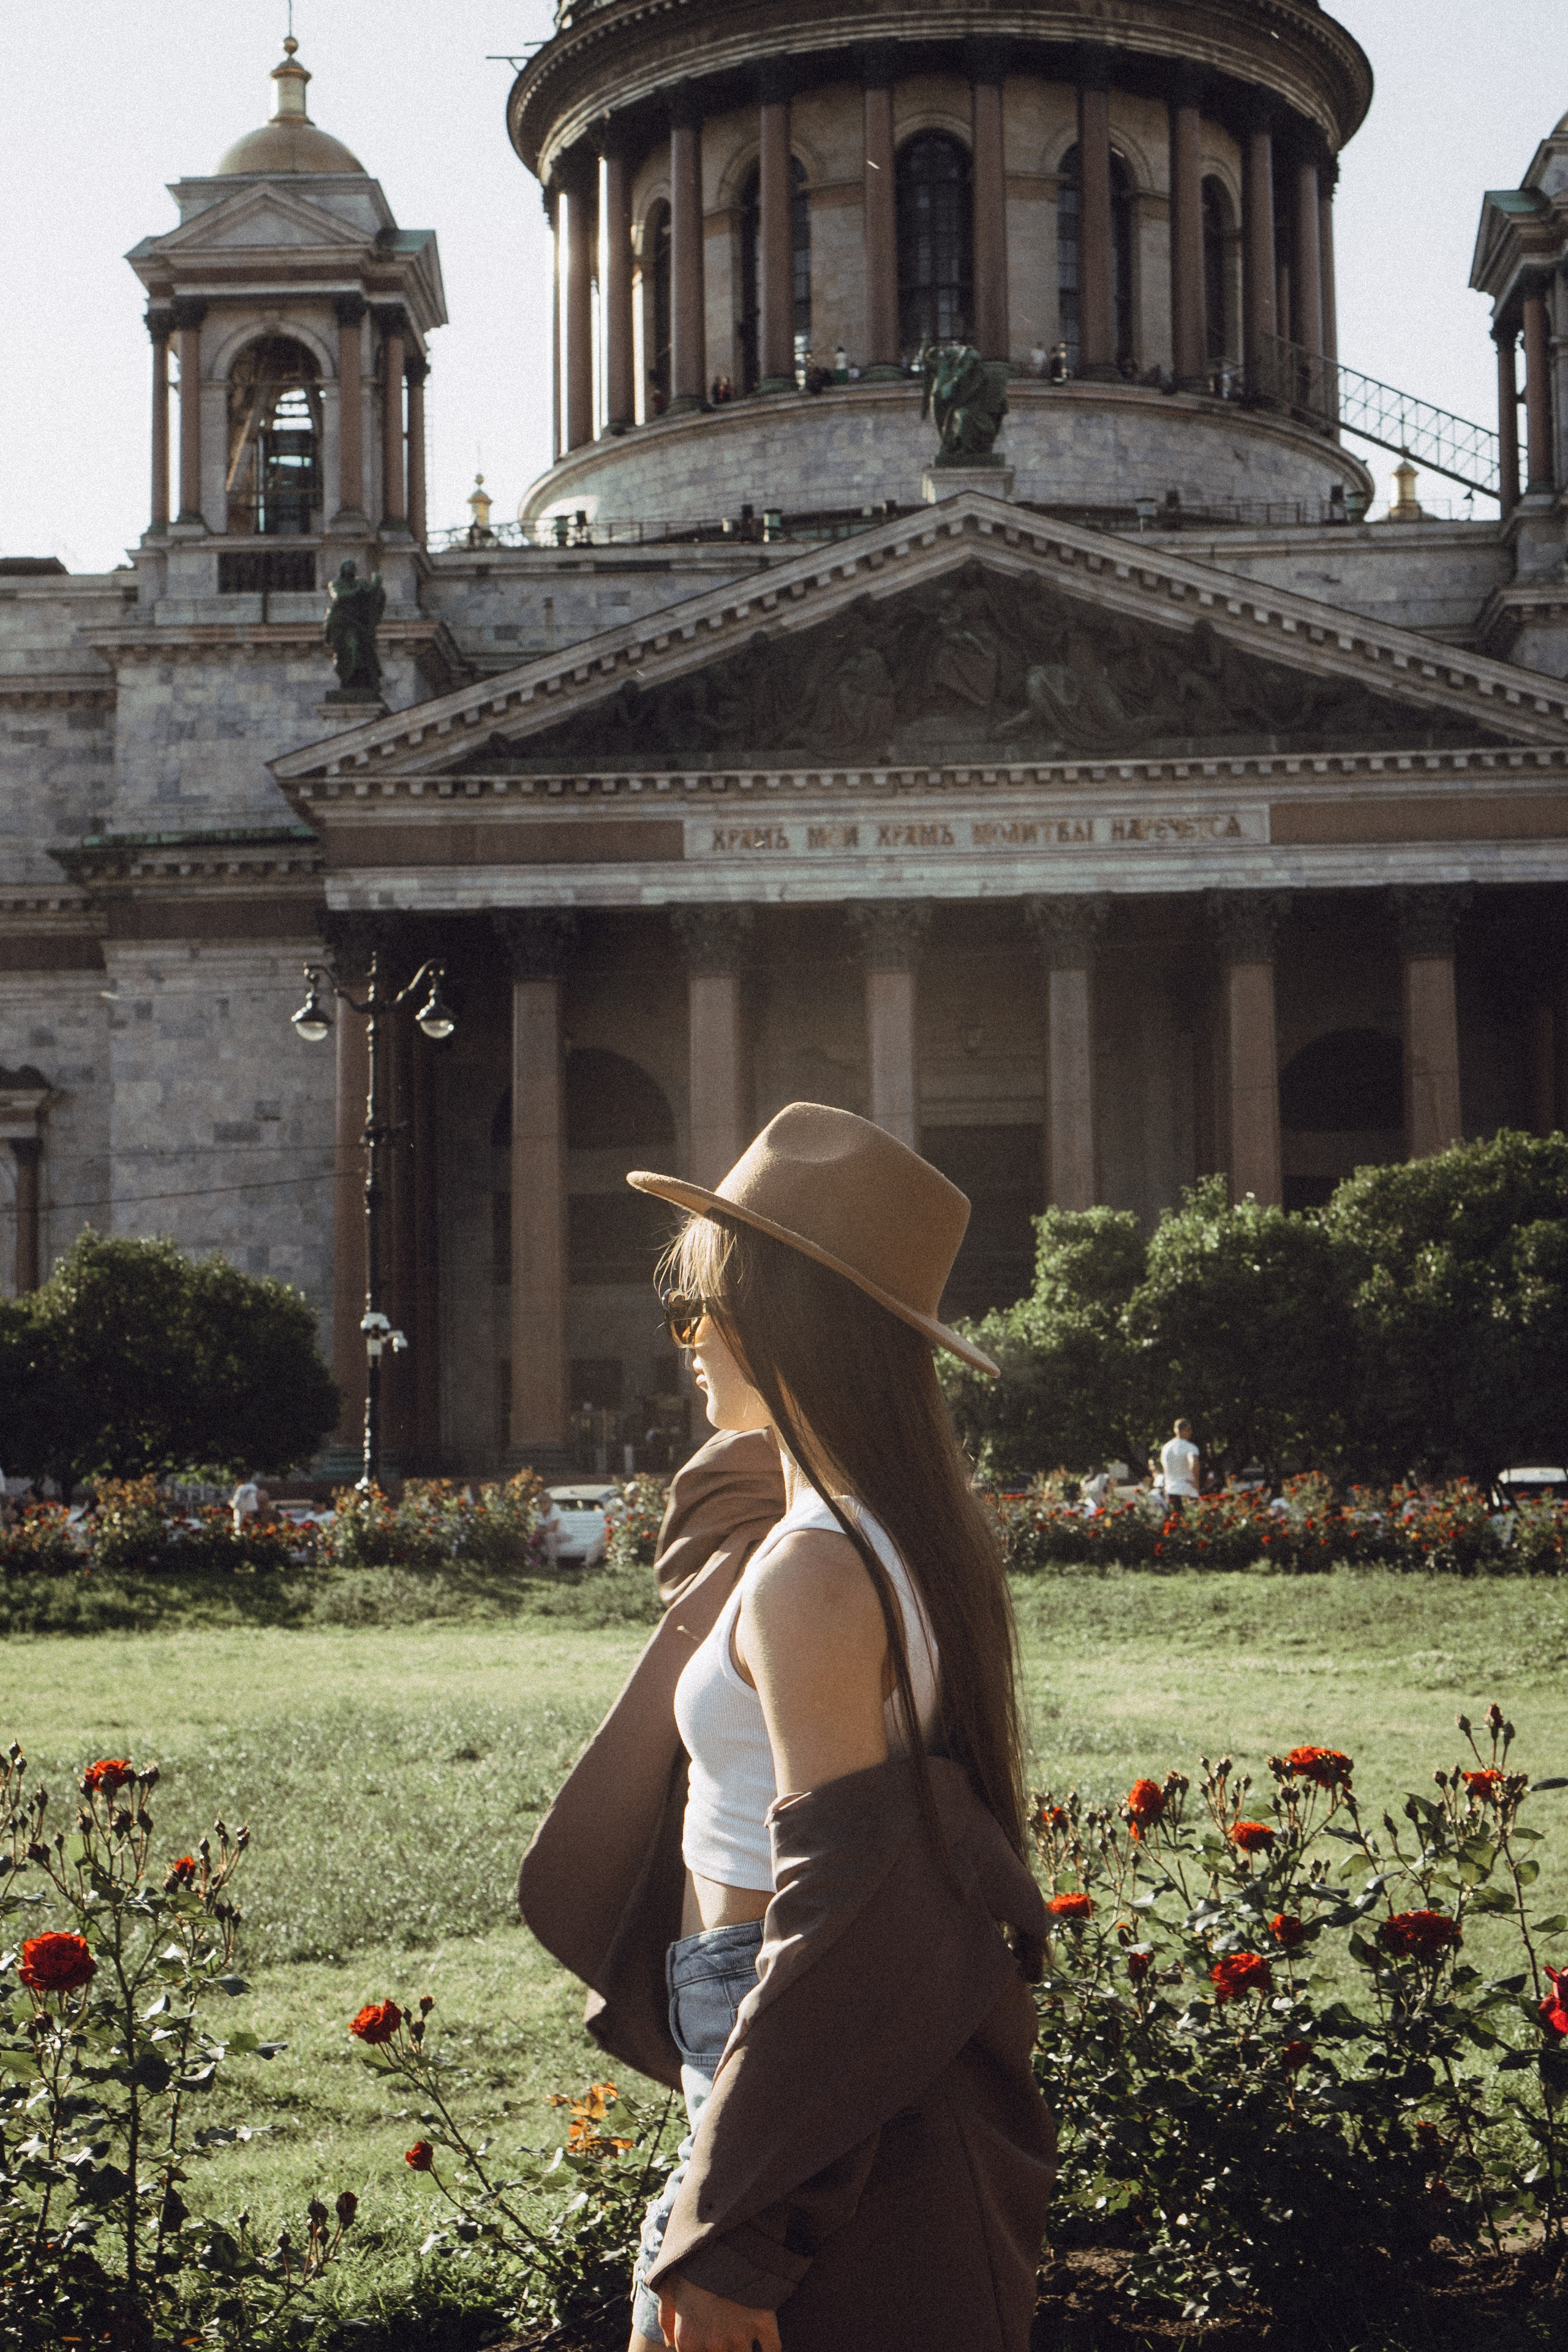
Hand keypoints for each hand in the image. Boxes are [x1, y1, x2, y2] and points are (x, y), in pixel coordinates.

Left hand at [657, 2273, 780, 2351]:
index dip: (701, 2349)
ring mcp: (739, 2336)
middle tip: (727, 2331)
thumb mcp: (669, 2287)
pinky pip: (772, 2349)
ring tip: (744, 2335)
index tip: (708, 2340)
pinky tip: (767, 2345)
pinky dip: (771, 2350)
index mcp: (688, 2340)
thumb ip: (666, 2318)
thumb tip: (669, 2343)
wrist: (722, 2238)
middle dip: (724, 2349)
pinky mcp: (763, 2323)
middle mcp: (713, 2345)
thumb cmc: (692, 2263)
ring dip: (744, 2350)